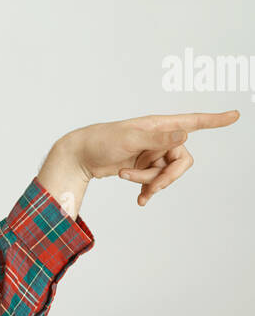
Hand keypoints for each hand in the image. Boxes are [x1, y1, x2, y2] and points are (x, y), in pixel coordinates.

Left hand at [64, 109, 239, 207]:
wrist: (79, 156)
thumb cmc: (101, 140)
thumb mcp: (129, 139)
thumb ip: (158, 138)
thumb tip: (185, 134)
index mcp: (158, 124)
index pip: (193, 122)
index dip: (214, 120)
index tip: (235, 115)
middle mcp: (159, 138)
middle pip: (182, 161)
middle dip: (167, 177)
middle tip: (150, 188)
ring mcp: (152, 154)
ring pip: (166, 174)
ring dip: (149, 182)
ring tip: (125, 178)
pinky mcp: (143, 167)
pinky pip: (155, 182)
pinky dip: (147, 189)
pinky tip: (140, 200)